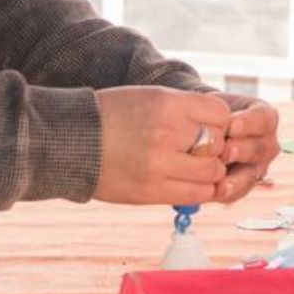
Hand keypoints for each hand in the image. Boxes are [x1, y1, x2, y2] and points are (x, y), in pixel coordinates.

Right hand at [93, 85, 245, 204]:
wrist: (71, 141)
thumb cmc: (113, 115)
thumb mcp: (152, 98)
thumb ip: (186, 109)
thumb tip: (221, 125)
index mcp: (169, 104)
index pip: (221, 115)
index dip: (220, 123)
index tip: (209, 128)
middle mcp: (167, 133)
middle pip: (218, 145)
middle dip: (215, 149)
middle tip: (202, 151)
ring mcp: (158, 165)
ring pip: (211, 173)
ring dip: (210, 172)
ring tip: (195, 168)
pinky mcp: (149, 192)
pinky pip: (194, 195)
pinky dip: (200, 191)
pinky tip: (189, 184)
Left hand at [212, 98, 281, 204]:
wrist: (202, 134)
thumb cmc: (210, 115)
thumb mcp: (215, 107)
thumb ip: (216, 115)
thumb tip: (212, 125)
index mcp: (265, 118)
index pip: (264, 119)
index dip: (249, 123)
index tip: (230, 125)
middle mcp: (266, 143)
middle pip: (262, 148)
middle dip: (243, 150)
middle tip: (225, 151)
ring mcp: (258, 166)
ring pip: (253, 173)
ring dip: (237, 178)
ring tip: (221, 181)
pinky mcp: (244, 186)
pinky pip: (239, 192)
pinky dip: (227, 193)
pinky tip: (215, 192)